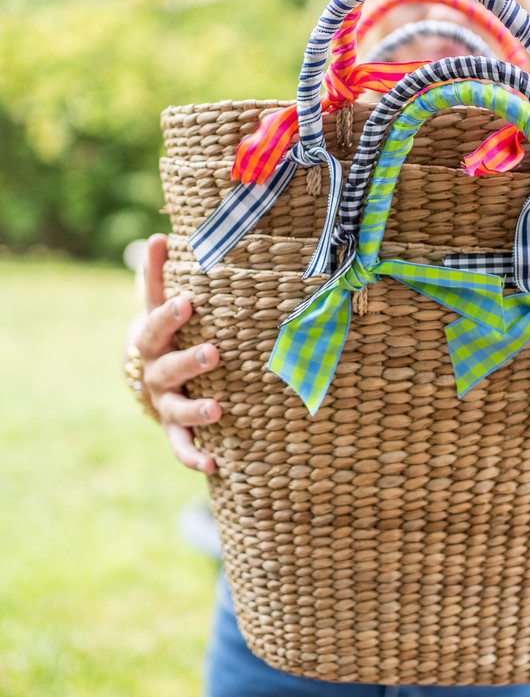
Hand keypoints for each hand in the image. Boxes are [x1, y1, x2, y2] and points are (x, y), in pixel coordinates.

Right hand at [126, 234, 219, 473]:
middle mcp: (155, 371)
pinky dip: (194, 457)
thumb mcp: (159, 303)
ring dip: (197, 409)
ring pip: (176, 408)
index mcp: (152, 337)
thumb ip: (159, 274)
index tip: (188, 301)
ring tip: (219, 408)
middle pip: (168, 365)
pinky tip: (214, 465)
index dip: (168, 313)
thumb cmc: (164, 332)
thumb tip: (160, 231)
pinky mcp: (173, 428)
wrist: (144, 376)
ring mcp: (163, 402)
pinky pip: (180, 445)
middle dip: (190, 359)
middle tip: (216, 352)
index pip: (155, 321)